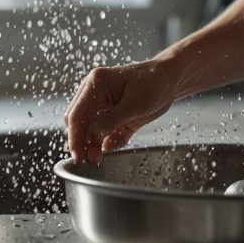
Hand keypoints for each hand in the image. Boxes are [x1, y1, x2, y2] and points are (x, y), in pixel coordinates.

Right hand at [64, 60, 179, 164]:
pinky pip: (103, 134)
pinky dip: (105, 142)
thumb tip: (92, 137)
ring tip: (97, 159)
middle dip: (80, 142)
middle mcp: (94, 93)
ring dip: (91, 144)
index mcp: (96, 84)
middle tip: (88, 161)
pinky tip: (111, 146)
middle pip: (78, 122)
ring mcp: (102, 106)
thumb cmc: (153, 84)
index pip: (77, 114)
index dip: (75, 137)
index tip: (79, 156)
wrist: (168, 81)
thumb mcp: (133, 104)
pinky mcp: (112, 117)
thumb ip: (111, 120)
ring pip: (88, 129)